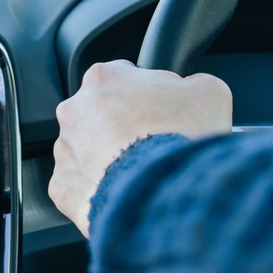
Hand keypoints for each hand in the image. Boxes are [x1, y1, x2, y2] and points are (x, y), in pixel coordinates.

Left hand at [50, 61, 231, 236]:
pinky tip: (124, 192)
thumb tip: (193, 90)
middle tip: (153, 144)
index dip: (148, 94)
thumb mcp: (210, 93)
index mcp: (103, 78)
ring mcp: (64, 150)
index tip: (160, 111)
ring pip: (87, 149)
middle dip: (125, 126)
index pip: (124, 77)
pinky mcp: (63, 187)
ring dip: (108, 157)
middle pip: (102, 113)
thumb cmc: (179, 142)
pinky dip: (99, 189)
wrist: (162, 196)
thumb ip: (195, 82)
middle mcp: (75, 110)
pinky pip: (80, 185)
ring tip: (141, 172)